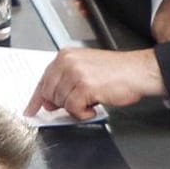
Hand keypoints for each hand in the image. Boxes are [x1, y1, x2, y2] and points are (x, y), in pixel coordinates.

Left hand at [24, 48, 164, 119]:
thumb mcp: (86, 68)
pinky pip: (73, 109)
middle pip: (49, 93)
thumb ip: (65, 81)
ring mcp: (75, 73)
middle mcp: (67, 62)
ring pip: (61, 102)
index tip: (31, 109)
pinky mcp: (84, 87)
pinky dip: (83, 113)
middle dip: (62, 104)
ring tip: (92, 100)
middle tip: (79, 103)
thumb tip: (49, 101)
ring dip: (76, 108)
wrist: (138, 72)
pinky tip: (94, 106)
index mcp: (66, 55)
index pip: (44, 79)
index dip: (37, 98)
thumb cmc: (117, 72)